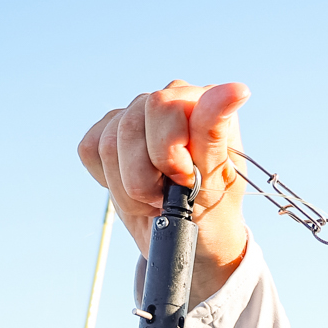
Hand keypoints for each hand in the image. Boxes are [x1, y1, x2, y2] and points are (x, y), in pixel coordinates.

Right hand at [78, 81, 252, 304]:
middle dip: (146, 176)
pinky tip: (136, 189)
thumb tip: (237, 89)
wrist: (193, 239)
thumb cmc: (213, 209)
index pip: (163, 106)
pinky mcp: (108, 131)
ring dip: (131, 187)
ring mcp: (137, 112)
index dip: (167, 153)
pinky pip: (90, 149)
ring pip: (108, 144)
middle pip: (130, 125)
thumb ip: (215, 132)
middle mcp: (170, 98)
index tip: (185, 180)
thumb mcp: (217, 179)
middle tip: (169, 195)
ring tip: (156, 198)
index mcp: (202, 101)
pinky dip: (110, 182)